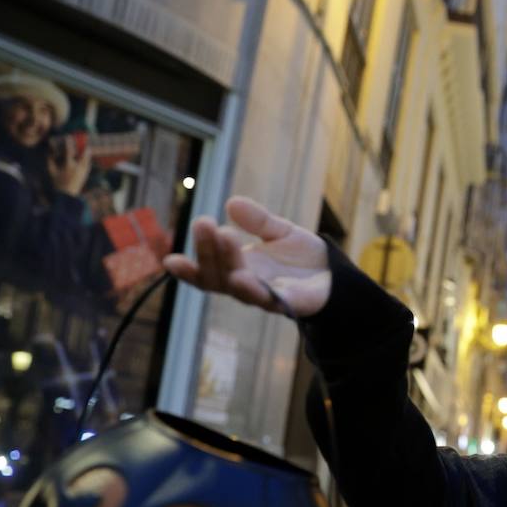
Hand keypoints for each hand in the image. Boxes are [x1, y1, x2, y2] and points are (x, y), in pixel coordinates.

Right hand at [48, 134, 91, 195]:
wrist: (67, 195)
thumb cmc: (57, 182)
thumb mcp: (51, 171)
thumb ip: (50, 160)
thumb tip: (49, 151)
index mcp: (68, 165)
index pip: (69, 151)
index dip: (68, 143)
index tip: (68, 136)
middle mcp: (77, 168)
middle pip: (82, 154)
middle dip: (81, 146)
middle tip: (82, 140)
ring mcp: (82, 172)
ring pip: (87, 159)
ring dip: (87, 153)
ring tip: (87, 146)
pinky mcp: (85, 175)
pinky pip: (87, 165)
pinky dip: (87, 160)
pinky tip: (87, 156)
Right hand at [162, 196, 329, 316]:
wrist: (336, 274)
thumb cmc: (301, 257)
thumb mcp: (278, 231)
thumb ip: (257, 220)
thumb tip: (232, 203)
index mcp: (238, 270)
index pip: (207, 273)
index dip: (188, 271)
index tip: (169, 260)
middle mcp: (248, 287)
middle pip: (219, 276)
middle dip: (209, 251)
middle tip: (205, 223)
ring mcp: (268, 297)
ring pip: (241, 288)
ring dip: (229, 265)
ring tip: (224, 239)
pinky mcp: (291, 303)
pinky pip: (273, 300)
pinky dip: (257, 291)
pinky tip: (244, 278)